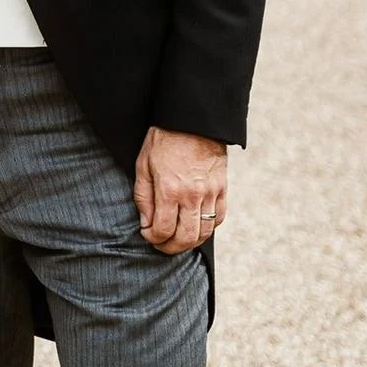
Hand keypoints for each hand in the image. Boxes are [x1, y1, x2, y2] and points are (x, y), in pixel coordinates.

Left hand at [133, 127, 227, 254]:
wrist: (193, 119)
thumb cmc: (164, 139)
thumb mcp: (144, 165)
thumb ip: (144, 197)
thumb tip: (146, 223)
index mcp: (169, 190)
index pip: (162, 230)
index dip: (152, 238)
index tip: (147, 234)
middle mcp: (192, 195)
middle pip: (185, 238)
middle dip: (170, 247)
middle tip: (161, 244)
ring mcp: (211, 192)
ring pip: (204, 232)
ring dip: (190, 242)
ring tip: (178, 239)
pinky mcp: (222, 187)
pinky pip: (219, 217)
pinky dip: (209, 227)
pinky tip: (197, 226)